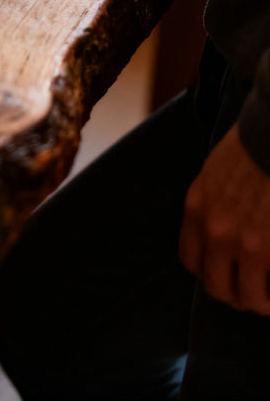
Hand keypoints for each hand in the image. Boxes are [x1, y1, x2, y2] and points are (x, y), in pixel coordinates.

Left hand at [179, 125, 269, 314]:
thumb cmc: (252, 150)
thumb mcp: (214, 175)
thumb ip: (211, 206)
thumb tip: (218, 235)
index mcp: (197, 209)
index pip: (191, 261)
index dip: (209, 273)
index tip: (226, 274)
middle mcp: (215, 230)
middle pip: (216, 286)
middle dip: (235, 295)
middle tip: (253, 294)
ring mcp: (246, 243)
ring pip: (248, 297)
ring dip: (261, 302)